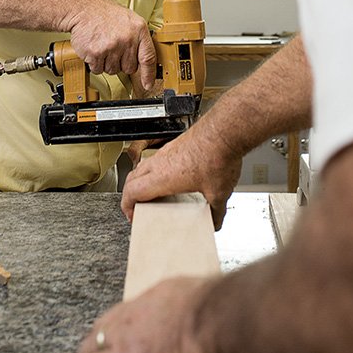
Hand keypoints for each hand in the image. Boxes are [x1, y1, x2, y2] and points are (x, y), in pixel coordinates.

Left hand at [57, 276, 247, 352]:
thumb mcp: (234, 313)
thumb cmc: (247, 323)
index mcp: (173, 294)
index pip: (140, 311)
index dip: (133, 334)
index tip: (142, 351)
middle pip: (107, 326)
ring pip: (91, 349)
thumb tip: (247, 337)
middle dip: (105, 351)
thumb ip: (227, 322)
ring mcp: (129, 335)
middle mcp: (144, 308)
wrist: (237, 328)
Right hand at [63, 0, 156, 89]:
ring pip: (113, 70)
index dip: (149, 74)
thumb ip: (138, 39)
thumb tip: (145, 60)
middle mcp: (127, 39)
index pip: (148, 57)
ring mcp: (112, 46)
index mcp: (139, 29)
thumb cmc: (105, 14)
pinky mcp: (96, 53)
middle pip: (129, 68)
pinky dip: (94, 63)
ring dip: (106, 63)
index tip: (148, 85)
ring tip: (103, 45)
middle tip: (113, 48)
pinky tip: (94, 48)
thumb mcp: (129, 20)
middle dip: (121, 62)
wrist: (83, 8)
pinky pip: (98, 70)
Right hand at [121, 121, 241, 229]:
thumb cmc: (217, 157)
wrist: (225, 131)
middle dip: (130, 194)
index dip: (127, 206)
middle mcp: (160, 162)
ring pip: (143, 166)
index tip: (132, 215)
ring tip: (152, 193)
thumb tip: (216, 221)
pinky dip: (155, 170)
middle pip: (131, 178)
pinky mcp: (176, 143)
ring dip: (141, 180)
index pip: (131, 191)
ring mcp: (167, 151)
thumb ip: (216, 212)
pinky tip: (172, 177)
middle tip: (138, 207)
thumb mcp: (218, 193)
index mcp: (162, 177)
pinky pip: (156, 159)